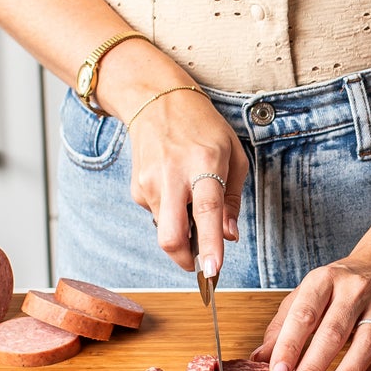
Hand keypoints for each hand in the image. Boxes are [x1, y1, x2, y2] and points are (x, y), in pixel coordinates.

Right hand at [126, 89, 247, 273]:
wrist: (156, 100)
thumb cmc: (202, 127)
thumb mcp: (233, 155)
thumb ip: (233, 199)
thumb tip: (229, 235)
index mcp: (204, 163)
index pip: (206, 212)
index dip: (210, 245)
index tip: (212, 271)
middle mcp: (173, 175)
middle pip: (171, 236)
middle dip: (185, 260)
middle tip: (200, 262)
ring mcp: (150, 182)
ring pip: (164, 230)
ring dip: (181, 232)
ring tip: (191, 203)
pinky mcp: (136, 188)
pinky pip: (157, 216)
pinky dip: (171, 214)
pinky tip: (176, 190)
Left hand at [252, 246, 370, 370]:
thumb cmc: (340, 286)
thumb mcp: (307, 295)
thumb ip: (282, 326)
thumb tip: (258, 360)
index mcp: (325, 280)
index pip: (304, 315)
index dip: (289, 346)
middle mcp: (355, 291)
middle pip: (333, 333)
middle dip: (312, 369)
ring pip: (365, 344)